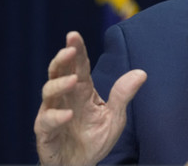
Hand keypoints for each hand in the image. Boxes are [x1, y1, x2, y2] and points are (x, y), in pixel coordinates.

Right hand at [34, 31, 146, 165]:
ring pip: (48, 92)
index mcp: (82, 91)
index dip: (76, 50)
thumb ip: (123, 95)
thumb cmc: (95, 139)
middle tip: (69, 49)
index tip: (74, 35)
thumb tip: (141, 73)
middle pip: (58, 72)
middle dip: (62, 59)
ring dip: (59, 84)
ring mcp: (52, 113)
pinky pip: (46, 121)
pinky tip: (68, 114)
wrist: (82, 165)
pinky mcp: (45, 133)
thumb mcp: (115, 117)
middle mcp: (65, 98)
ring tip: (73, 80)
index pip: (78, 66)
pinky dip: (56, 116)